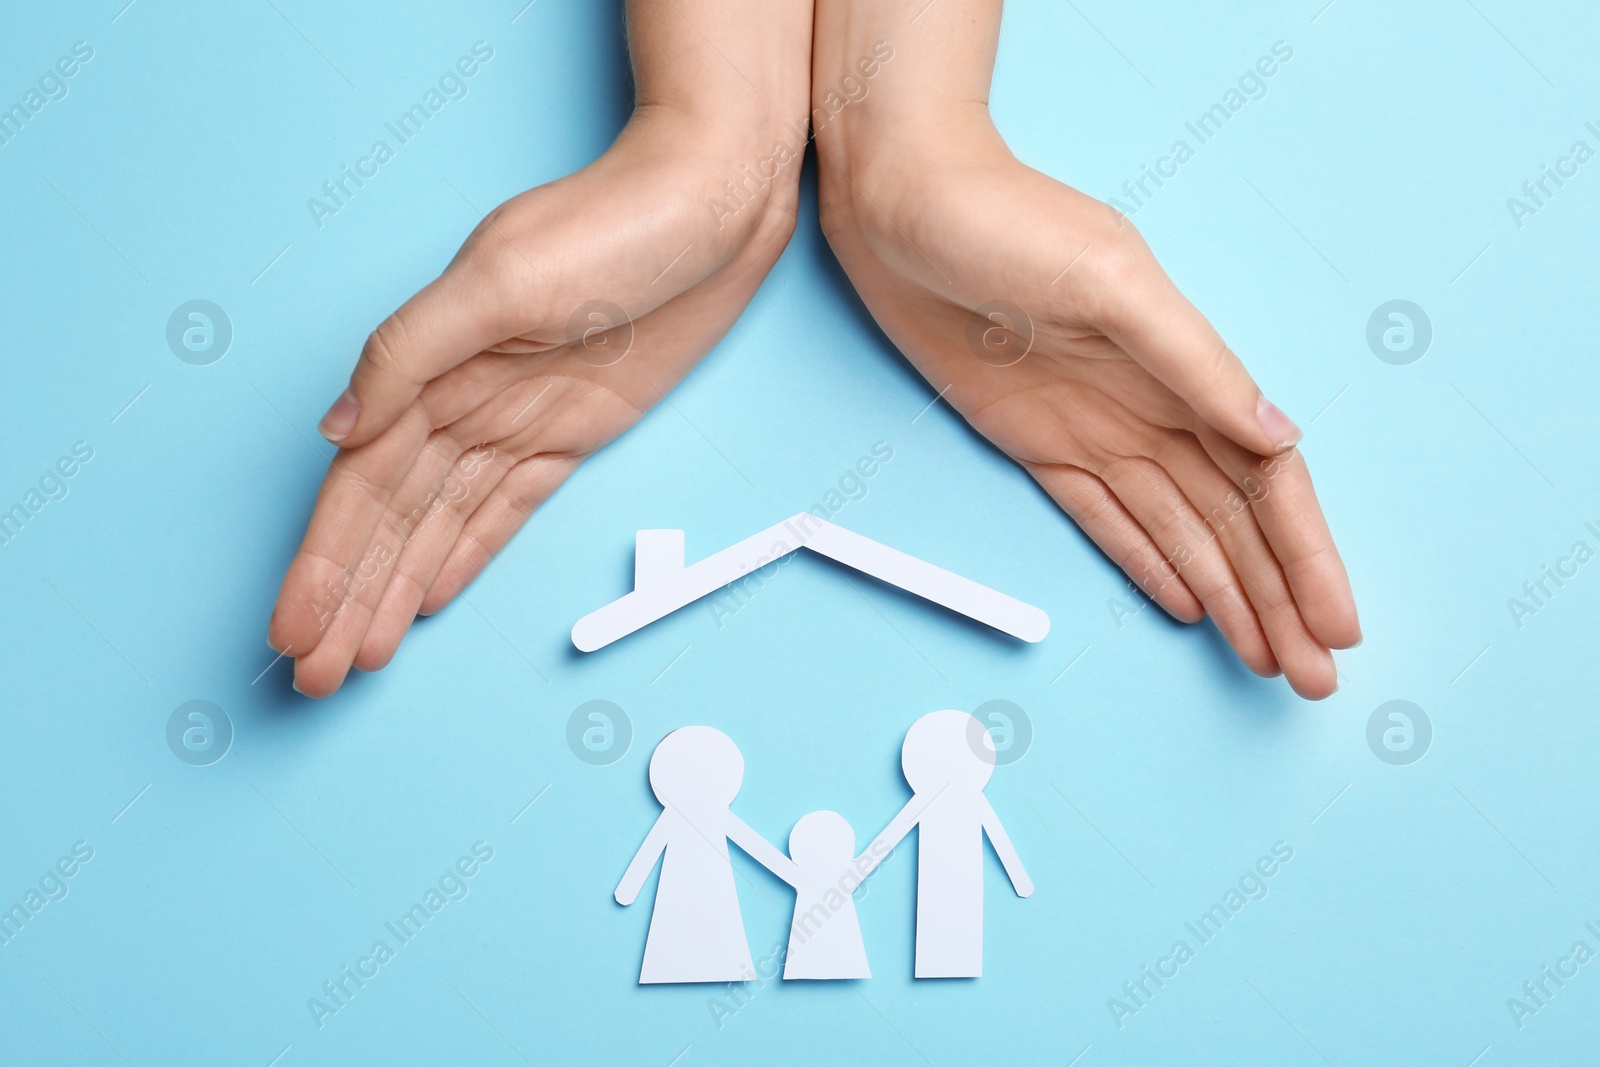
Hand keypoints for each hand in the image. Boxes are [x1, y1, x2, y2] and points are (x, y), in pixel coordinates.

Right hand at [269, 0, 811, 695]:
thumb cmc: (612, 222)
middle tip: (315, 674)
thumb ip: (410, 352)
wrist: (710, 205)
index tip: (293, 630)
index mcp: (430, 365)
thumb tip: (337, 428)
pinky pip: (507, 509)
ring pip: (441, 526)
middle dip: (348, 597)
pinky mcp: (572, 432)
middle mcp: (463, 400)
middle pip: (390, 522)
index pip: (358, 486)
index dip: (322, 562)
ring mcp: (517, 421)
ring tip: (359, 656)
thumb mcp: (501, 278)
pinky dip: (467, 554)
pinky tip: (431, 596)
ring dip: (396, 590)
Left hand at [812, 4, 1357, 697]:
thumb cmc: (1005, 221)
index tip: (1337, 625)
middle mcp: (1151, 407)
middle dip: (1279, 599)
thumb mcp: (1108, 280)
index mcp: (1183, 369)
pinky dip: (1147, 563)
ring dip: (1228, 596)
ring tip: (1264, 659)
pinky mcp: (1037, 443)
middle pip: (1233, 523)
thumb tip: (1274, 431)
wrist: (905, 206)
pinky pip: (1105, 518)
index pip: (1266, 480)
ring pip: (1179, 533)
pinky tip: (1184, 602)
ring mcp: (1096, 430)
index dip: (1306, 555)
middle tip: (1312, 678)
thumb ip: (1191, 360)